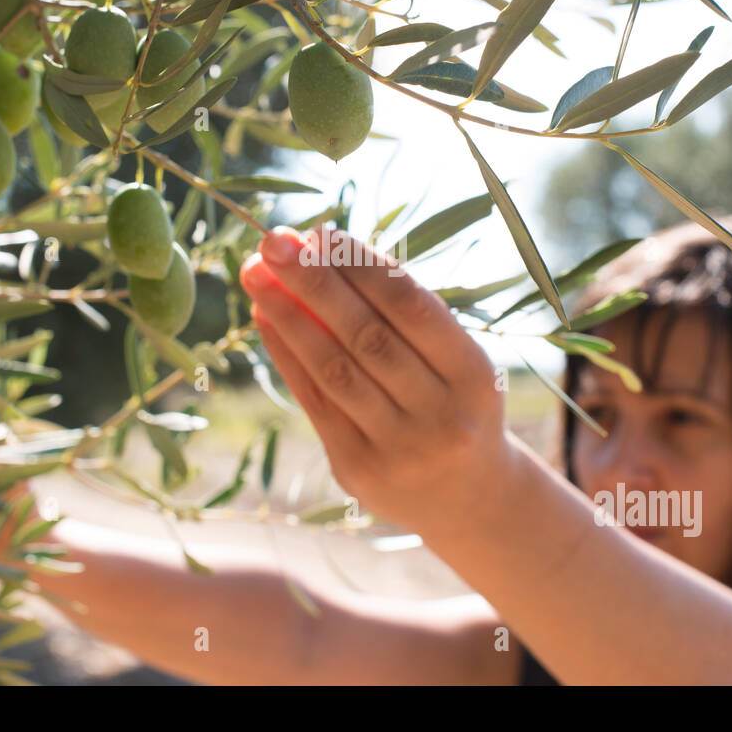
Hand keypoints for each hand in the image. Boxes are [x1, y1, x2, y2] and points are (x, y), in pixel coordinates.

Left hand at [239, 226, 517, 536]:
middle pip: (367, 335)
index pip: (412, 307)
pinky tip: (265, 317)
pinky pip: (315, 402)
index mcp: (475, 374)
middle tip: (274, 240)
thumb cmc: (455, 404)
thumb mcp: (454, 361)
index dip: (364, 266)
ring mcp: (399, 448)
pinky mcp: (359, 470)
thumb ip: (402, 313)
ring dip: (289, 315)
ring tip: (256, 273)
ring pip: (334, 369)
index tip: (322, 232)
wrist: (468, 499)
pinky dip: (287, 355)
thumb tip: (323, 247)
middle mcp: (441, 415)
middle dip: (315, 282)